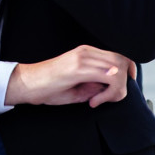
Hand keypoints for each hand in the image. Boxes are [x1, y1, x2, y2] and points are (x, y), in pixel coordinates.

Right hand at [6, 45, 136, 108]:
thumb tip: (110, 89)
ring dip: (117, 89)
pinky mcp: (79, 69)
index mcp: (86, 53)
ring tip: (100, 100)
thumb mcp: (76, 87)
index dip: (127, 72)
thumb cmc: (47, 87)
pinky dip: (109, 93)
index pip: (118, 55)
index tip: (121, 89)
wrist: (26, 84)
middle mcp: (86, 52)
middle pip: (123, 61)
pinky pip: (109, 78)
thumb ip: (94, 86)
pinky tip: (94, 102)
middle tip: (111, 98)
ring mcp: (83, 58)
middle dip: (124, 83)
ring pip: (118, 69)